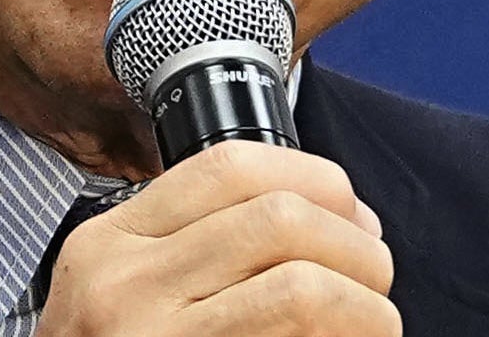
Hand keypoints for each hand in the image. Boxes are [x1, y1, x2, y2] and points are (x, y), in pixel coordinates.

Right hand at [37, 140, 398, 336]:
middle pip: (277, 219)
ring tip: (375, 320)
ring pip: (300, 287)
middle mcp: (125, 285)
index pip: (230, 168)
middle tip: (375, 272)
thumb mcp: (123, 288)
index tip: (350, 209)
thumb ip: (195, 244)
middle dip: (353, 241)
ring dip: (364, 302)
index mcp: (113, 241)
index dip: (313, 177)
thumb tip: (328, 216)